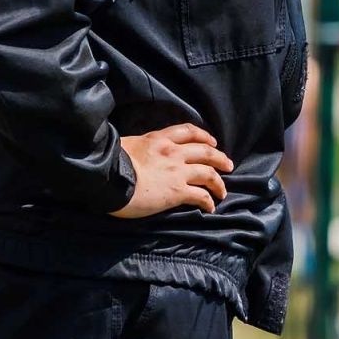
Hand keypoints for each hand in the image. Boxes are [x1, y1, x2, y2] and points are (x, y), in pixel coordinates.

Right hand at [111, 124, 233, 218]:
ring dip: (219, 182)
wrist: (110, 178)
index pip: (188, 131)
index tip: (212, 142)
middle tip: (228, 165)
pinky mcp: (177, 191)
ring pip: (208, 173)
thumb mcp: (128, 144)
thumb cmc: (111, 161)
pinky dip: (209, 201)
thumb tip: (138, 151)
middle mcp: (173, 152)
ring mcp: (177, 172)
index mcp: (159, 139)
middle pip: (205, 152)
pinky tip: (211, 207)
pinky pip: (200, 195)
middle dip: (220, 158)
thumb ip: (141, 146)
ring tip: (223, 191)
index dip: (203, 136)